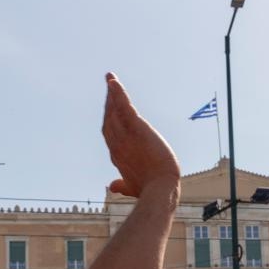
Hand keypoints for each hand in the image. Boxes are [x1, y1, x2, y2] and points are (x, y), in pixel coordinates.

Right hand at [102, 73, 179, 199]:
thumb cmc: (149, 188)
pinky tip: (113, 81)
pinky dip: (117, 93)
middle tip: (109, 89)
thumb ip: (123, 184)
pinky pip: (123, 106)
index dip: (108, 120)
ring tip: (111, 79)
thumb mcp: (133, 186)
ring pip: (114, 111)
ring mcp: (125, 135)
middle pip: (109, 119)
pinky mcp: (136, 127)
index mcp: (118, 155)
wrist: (160, 188)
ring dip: (112, 94)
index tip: (109, 109)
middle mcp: (117, 144)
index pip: (110, 133)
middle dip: (108, 104)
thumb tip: (112, 186)